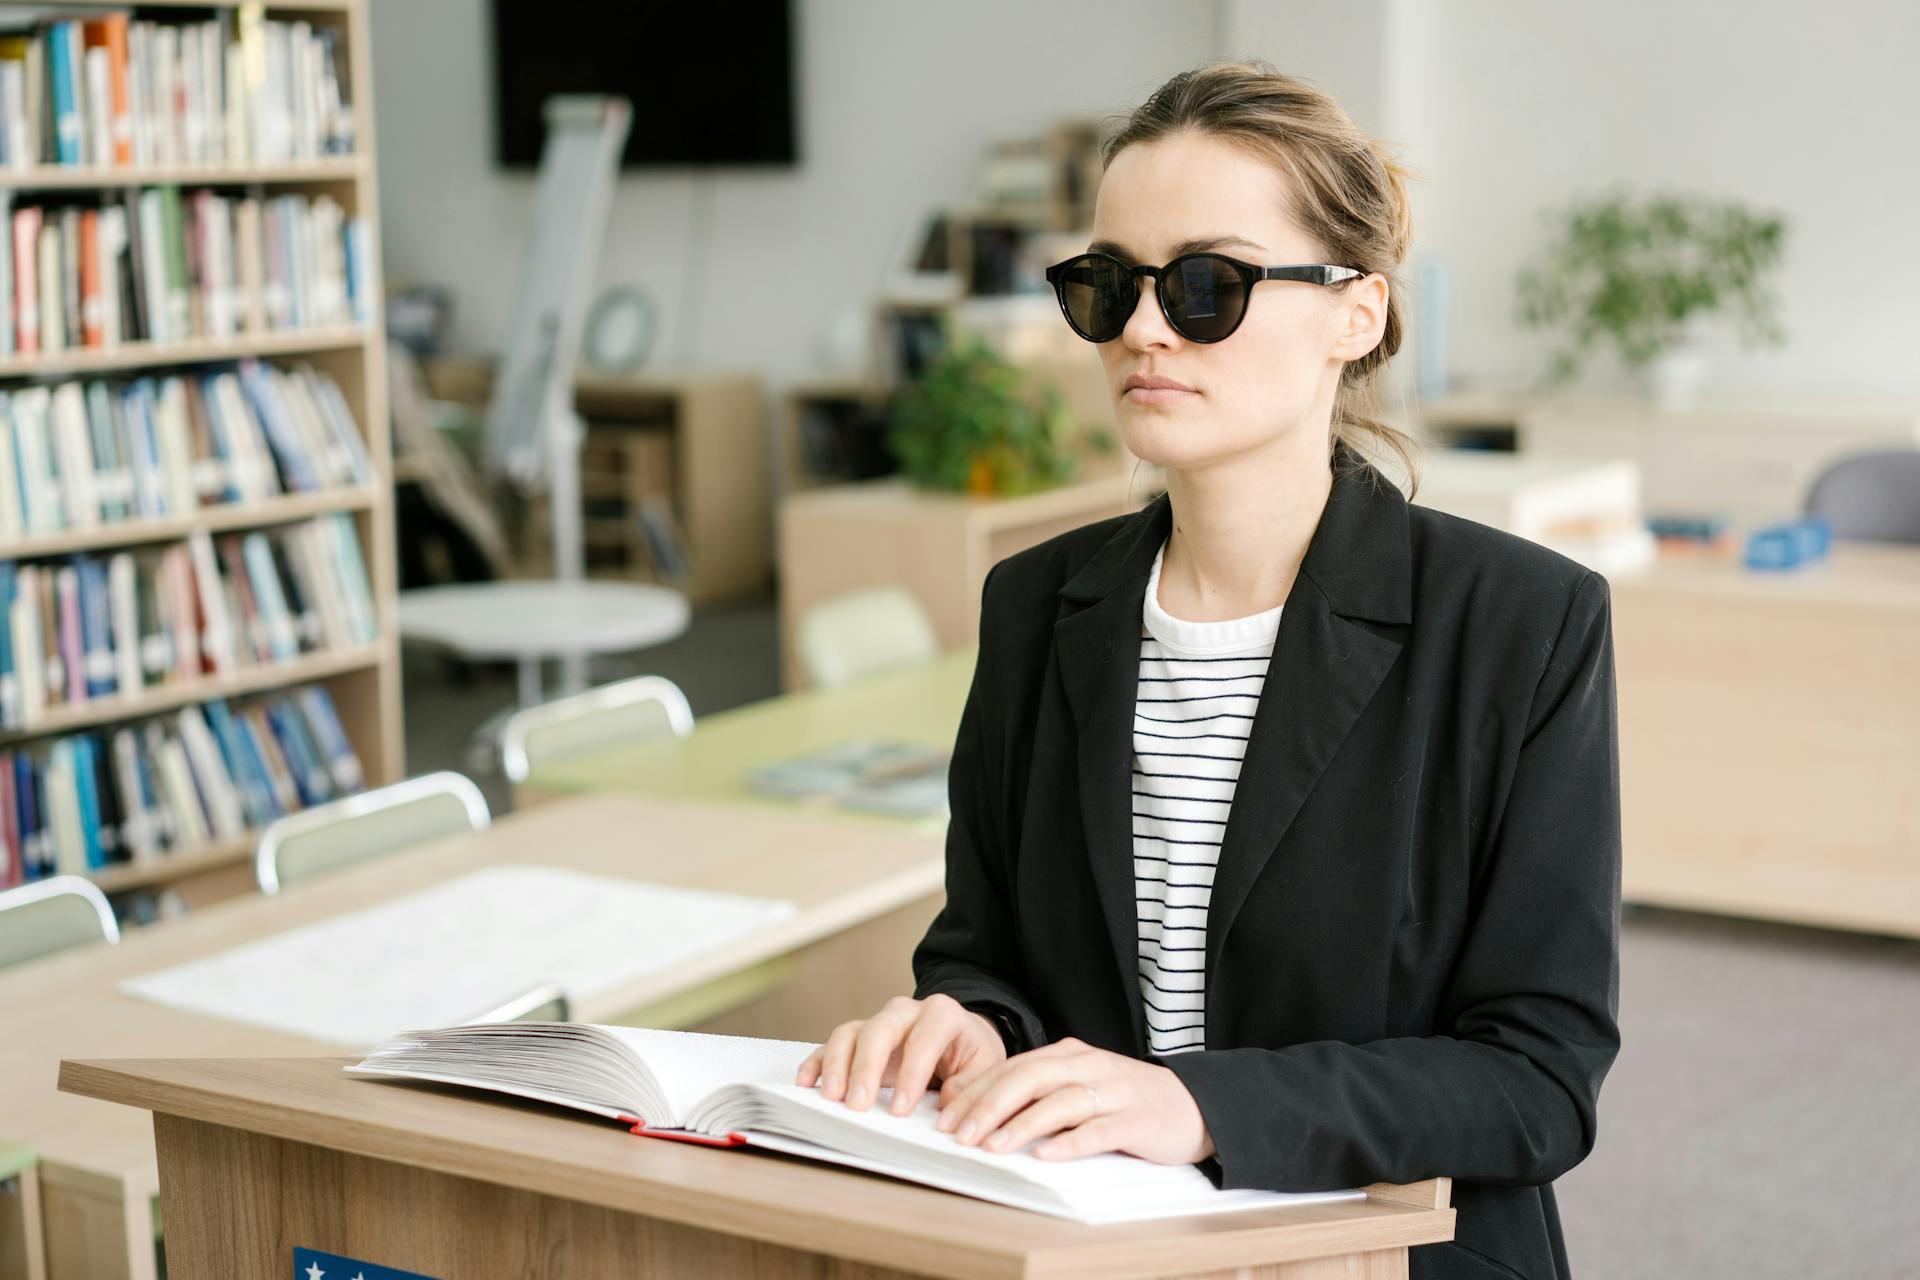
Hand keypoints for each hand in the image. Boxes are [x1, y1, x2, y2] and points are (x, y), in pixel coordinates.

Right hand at [794, 993, 1006, 1115]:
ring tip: (832, 1099)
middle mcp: (905, 1011)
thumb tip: (946, 1102)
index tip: (901, 1111)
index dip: (911, 1075)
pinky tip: (808, 1083)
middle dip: (866, 1068)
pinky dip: (818, 1062)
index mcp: (942, 1014)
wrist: (960, 1035)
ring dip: (838, 1065)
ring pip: (850, 1033)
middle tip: (857, 1105)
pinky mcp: (858, 1037)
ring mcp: (877, 1022)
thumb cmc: (971, 1053)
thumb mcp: (985, 1065)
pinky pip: (832, 1045)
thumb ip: (970, 1083)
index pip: (924, 1040)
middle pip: (878, 1030)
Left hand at [934, 1036, 1214, 1164]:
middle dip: (988, 1106)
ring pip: (1059, 1102)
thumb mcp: (1080, 1086)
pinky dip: (1070, 1143)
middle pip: (1028, 1078)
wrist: (1196, 1104)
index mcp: (1069, 1055)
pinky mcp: (1137, 1119)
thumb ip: (1038, 1091)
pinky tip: (1046, 1156)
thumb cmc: (1127, 1099)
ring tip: (992, 1146)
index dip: (975, 1092)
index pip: (1011, 1068)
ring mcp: (1114, 1091)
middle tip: (958, 1133)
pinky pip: (1099, 1130)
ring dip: (1021, 1124)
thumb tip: (979, 1111)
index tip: (944, 1117)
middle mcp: (1088, 1065)